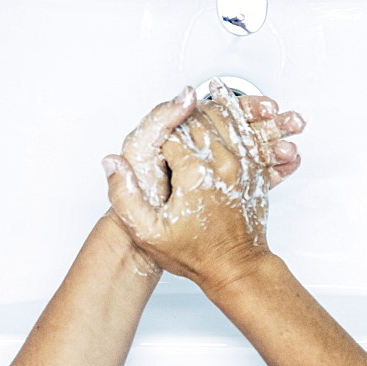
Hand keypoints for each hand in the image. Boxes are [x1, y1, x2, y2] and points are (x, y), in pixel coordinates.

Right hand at [104, 80, 304, 289]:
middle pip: (199, 120)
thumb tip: (112, 162)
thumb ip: (125, 195)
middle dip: (182, 117)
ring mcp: (241, 164)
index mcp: (194, 174)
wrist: (237, 267)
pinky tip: (228, 103)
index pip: (172, 133)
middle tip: (170, 120)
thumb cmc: (195, 254)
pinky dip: (237, 114)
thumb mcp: (148, 232)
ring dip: (209, 107)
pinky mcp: (254, 168)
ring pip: (224, 118)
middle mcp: (221, 163)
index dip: (159, 134)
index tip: (154, 143)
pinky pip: (246, 130)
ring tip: (196, 98)